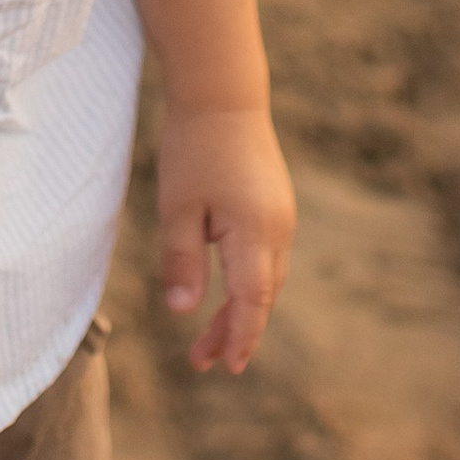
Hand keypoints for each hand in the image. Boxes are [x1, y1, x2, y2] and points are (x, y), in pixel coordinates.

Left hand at [156, 100, 294, 373]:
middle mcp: (278, 229)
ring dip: (241, 308)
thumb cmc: (195, 147)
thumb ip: (181, 261)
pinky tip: (225, 289)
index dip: (238, 337)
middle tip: (200, 361)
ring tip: (207, 335)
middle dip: (233, 331)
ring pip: (267, 278)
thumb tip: (183, 312)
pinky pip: (267, 256)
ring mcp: (281, 215)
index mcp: (255, 233)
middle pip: (261, 296)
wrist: (223, 92)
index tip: (226, 367)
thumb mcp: (178, 207)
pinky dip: (248, 281)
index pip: (251, 302)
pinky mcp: (275, 203)